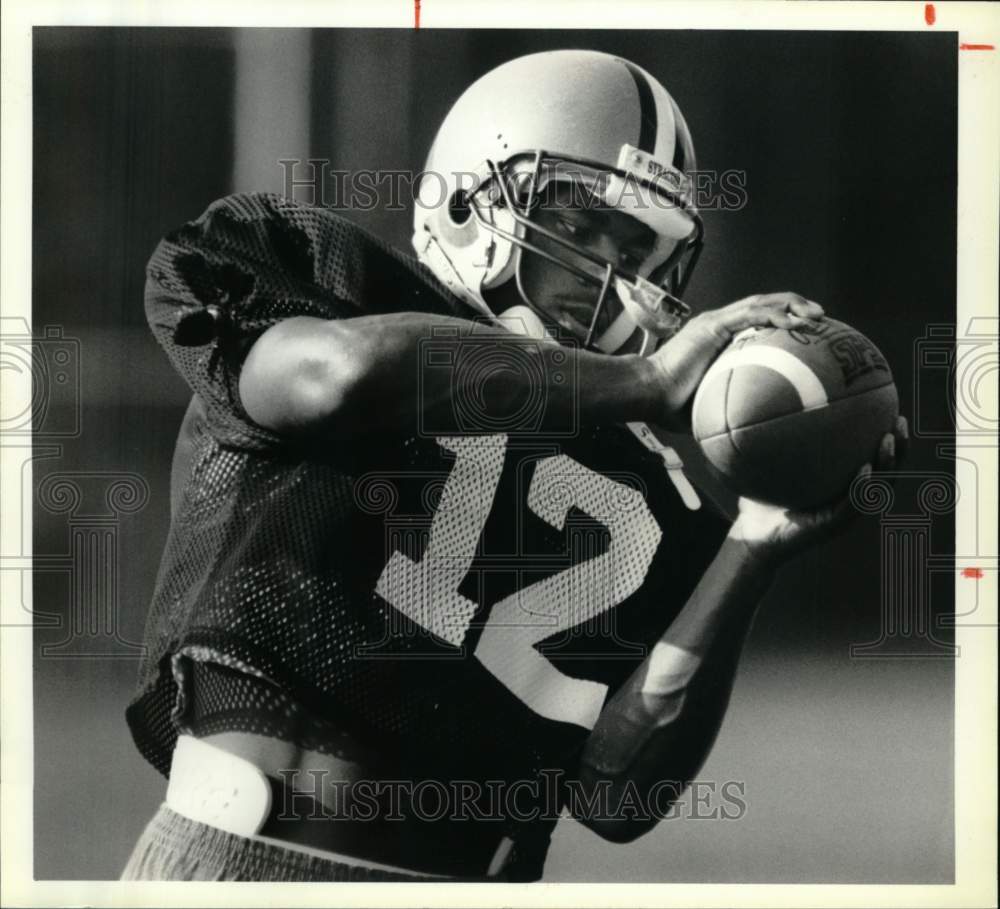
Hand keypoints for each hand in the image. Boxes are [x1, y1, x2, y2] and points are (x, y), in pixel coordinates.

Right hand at [649, 292, 824, 428]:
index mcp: (718, 338)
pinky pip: (750, 314)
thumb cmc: (671, 405)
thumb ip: (729, 407)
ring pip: (761, 303)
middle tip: (820, 317)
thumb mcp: (710, 404)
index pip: (756, 320)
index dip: (783, 321)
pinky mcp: (713, 325)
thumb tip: (751, 433)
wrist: (649, 393)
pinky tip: (794, 322)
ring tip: (815, 314)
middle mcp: (718, 324)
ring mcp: (716, 322)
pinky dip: (774, 316)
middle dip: (795, 307)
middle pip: (764, 305)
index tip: (806, 332)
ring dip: (791, 306)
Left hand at [729, 415, 908, 565]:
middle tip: (900, 422)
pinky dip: (862, 487)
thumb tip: (767, 397)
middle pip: (886, 472)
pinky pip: (852, 506)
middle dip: (898, 448)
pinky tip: (865, 469)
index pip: (873, 459)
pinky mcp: (831, 526)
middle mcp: (848, 498)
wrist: (752, 536)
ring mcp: (843, 513)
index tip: (892, 411)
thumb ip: (773, 438)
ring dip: (886, 464)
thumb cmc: (760, 498)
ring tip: (888, 441)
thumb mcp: (768, 464)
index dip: (888, 439)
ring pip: (877, 489)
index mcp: (842, 484)